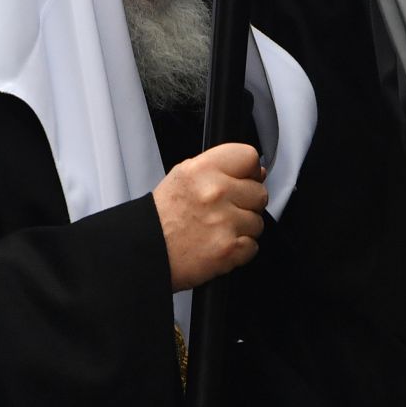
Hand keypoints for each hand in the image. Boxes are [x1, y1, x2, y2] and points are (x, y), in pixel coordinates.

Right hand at [152, 142, 266, 290]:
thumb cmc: (163, 216)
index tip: (243, 181)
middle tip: (225, 210)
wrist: (146, 249)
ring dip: (243, 228)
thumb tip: (257, 171)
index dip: (249, 171)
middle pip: (259, 192)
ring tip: (218, 229)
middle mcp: (215, 192)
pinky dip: (240, 250)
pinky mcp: (229, 249)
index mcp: (203, 169)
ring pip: (258, 222)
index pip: (248, 157)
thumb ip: (219, 168)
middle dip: (247, 203)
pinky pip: (253, 246)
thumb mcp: (183, 175)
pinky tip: (219, 244)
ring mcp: (224, 221)